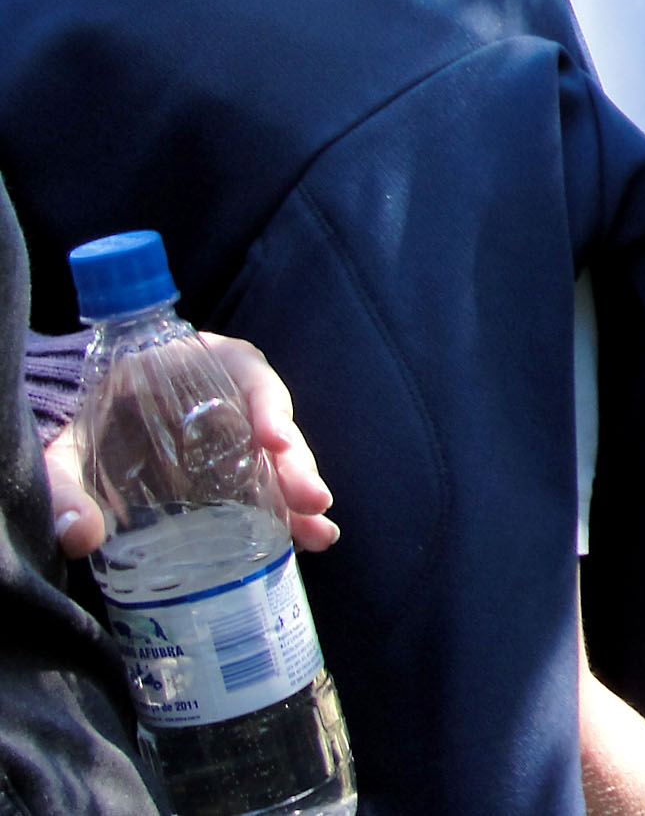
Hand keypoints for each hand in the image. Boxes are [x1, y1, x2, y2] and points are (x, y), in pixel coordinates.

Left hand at [47, 331, 338, 559]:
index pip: (244, 374)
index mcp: (196, 368)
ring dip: (300, 495)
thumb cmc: (90, 423)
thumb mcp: (68, 448)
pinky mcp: (242, 466)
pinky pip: (272, 483)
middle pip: (274, 424)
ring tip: (319, 534)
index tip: (271, 441)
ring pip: (281, 458)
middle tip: (311, 502)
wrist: (91, 427)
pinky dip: (289, 511)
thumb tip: (80, 536)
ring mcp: (242, 433)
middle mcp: (232, 396)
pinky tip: (307, 538)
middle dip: (295, 464)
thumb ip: (62, 485)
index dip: (265, 405)